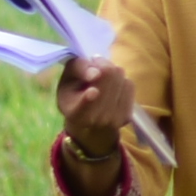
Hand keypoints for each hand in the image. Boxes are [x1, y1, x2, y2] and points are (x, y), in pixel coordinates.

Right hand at [56, 56, 138, 171]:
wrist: (88, 129)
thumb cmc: (74, 99)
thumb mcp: (66, 84)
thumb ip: (77, 70)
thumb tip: (96, 73)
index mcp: (73, 113)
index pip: (83, 103)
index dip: (90, 88)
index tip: (95, 77)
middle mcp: (93, 120)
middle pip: (108, 78)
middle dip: (103, 67)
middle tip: (96, 68)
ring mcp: (112, 120)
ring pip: (120, 79)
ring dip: (112, 72)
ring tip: (102, 77)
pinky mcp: (126, 117)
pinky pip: (129, 86)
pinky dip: (122, 81)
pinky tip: (113, 86)